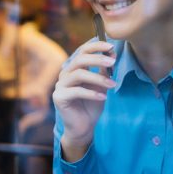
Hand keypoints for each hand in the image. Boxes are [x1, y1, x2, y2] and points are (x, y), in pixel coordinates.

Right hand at [53, 41, 115, 160]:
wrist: (84, 127)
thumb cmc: (92, 105)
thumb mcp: (101, 86)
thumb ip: (104, 71)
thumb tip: (112, 55)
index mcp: (74, 69)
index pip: (83, 51)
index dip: (96, 46)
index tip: (111, 47)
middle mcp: (65, 74)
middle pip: (79, 60)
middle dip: (97, 59)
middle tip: (112, 61)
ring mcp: (60, 86)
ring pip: (78, 74)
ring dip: (98, 78)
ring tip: (113, 84)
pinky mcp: (59, 98)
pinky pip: (76, 92)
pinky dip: (91, 94)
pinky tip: (103, 97)